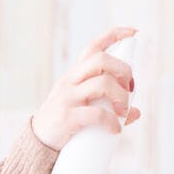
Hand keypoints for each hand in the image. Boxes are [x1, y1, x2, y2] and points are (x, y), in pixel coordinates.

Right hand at [30, 25, 140, 150]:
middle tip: (129, 89)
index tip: (133, 33)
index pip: (94, 47)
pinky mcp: (68, 117)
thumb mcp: (82, 107)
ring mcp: (68, 97)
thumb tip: (135, 112)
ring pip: (102, 84)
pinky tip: (116, 129)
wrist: (38, 141)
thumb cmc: (63, 121)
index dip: (114, 35)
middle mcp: (71, 80)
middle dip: (123, 70)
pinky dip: (111, 121)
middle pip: (101, 60)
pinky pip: (96, 114)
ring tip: (124, 111)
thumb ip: (107, 106)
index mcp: (75, 74)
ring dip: (121, 96)